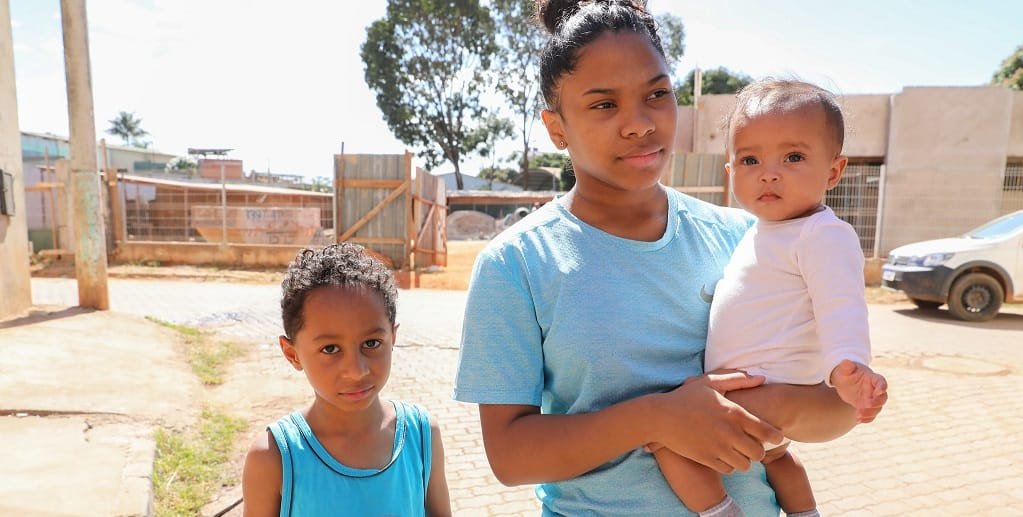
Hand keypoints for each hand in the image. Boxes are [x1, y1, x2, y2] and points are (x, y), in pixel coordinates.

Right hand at [650, 371, 781, 473]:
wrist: (660, 417)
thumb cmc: (686, 397)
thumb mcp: (710, 382)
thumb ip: (738, 379)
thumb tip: (762, 378)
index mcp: (733, 413)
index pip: (767, 432)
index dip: (776, 437)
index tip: (775, 437)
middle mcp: (729, 433)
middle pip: (758, 453)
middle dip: (759, 450)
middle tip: (753, 445)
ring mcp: (717, 448)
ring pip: (745, 464)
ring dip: (744, 459)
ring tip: (738, 452)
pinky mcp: (706, 459)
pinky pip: (728, 470)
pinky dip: (729, 465)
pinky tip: (724, 456)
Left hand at [830, 360, 887, 423]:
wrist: (843, 380)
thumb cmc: (845, 372)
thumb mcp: (844, 369)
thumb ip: (846, 366)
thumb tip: (846, 362)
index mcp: (872, 378)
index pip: (881, 382)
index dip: (882, 387)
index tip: (879, 392)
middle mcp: (874, 389)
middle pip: (883, 397)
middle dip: (876, 403)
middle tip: (865, 405)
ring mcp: (871, 399)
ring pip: (877, 408)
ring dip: (870, 413)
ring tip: (858, 415)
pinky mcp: (866, 406)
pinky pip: (871, 414)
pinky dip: (867, 418)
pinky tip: (858, 419)